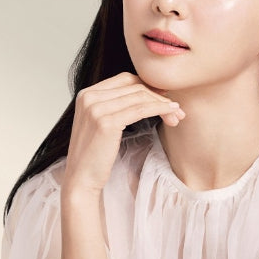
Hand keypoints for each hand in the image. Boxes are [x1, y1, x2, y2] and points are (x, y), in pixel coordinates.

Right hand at [62, 72, 184, 193]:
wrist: (81, 179)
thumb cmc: (94, 156)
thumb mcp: (100, 123)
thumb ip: (114, 106)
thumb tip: (144, 94)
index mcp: (87, 94)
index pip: (125, 79)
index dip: (149, 86)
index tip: (166, 96)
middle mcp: (89, 97)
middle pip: (134, 86)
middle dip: (159, 95)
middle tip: (177, 109)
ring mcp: (96, 108)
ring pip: (140, 96)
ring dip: (163, 104)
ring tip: (177, 116)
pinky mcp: (106, 122)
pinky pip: (141, 109)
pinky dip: (159, 109)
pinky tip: (171, 113)